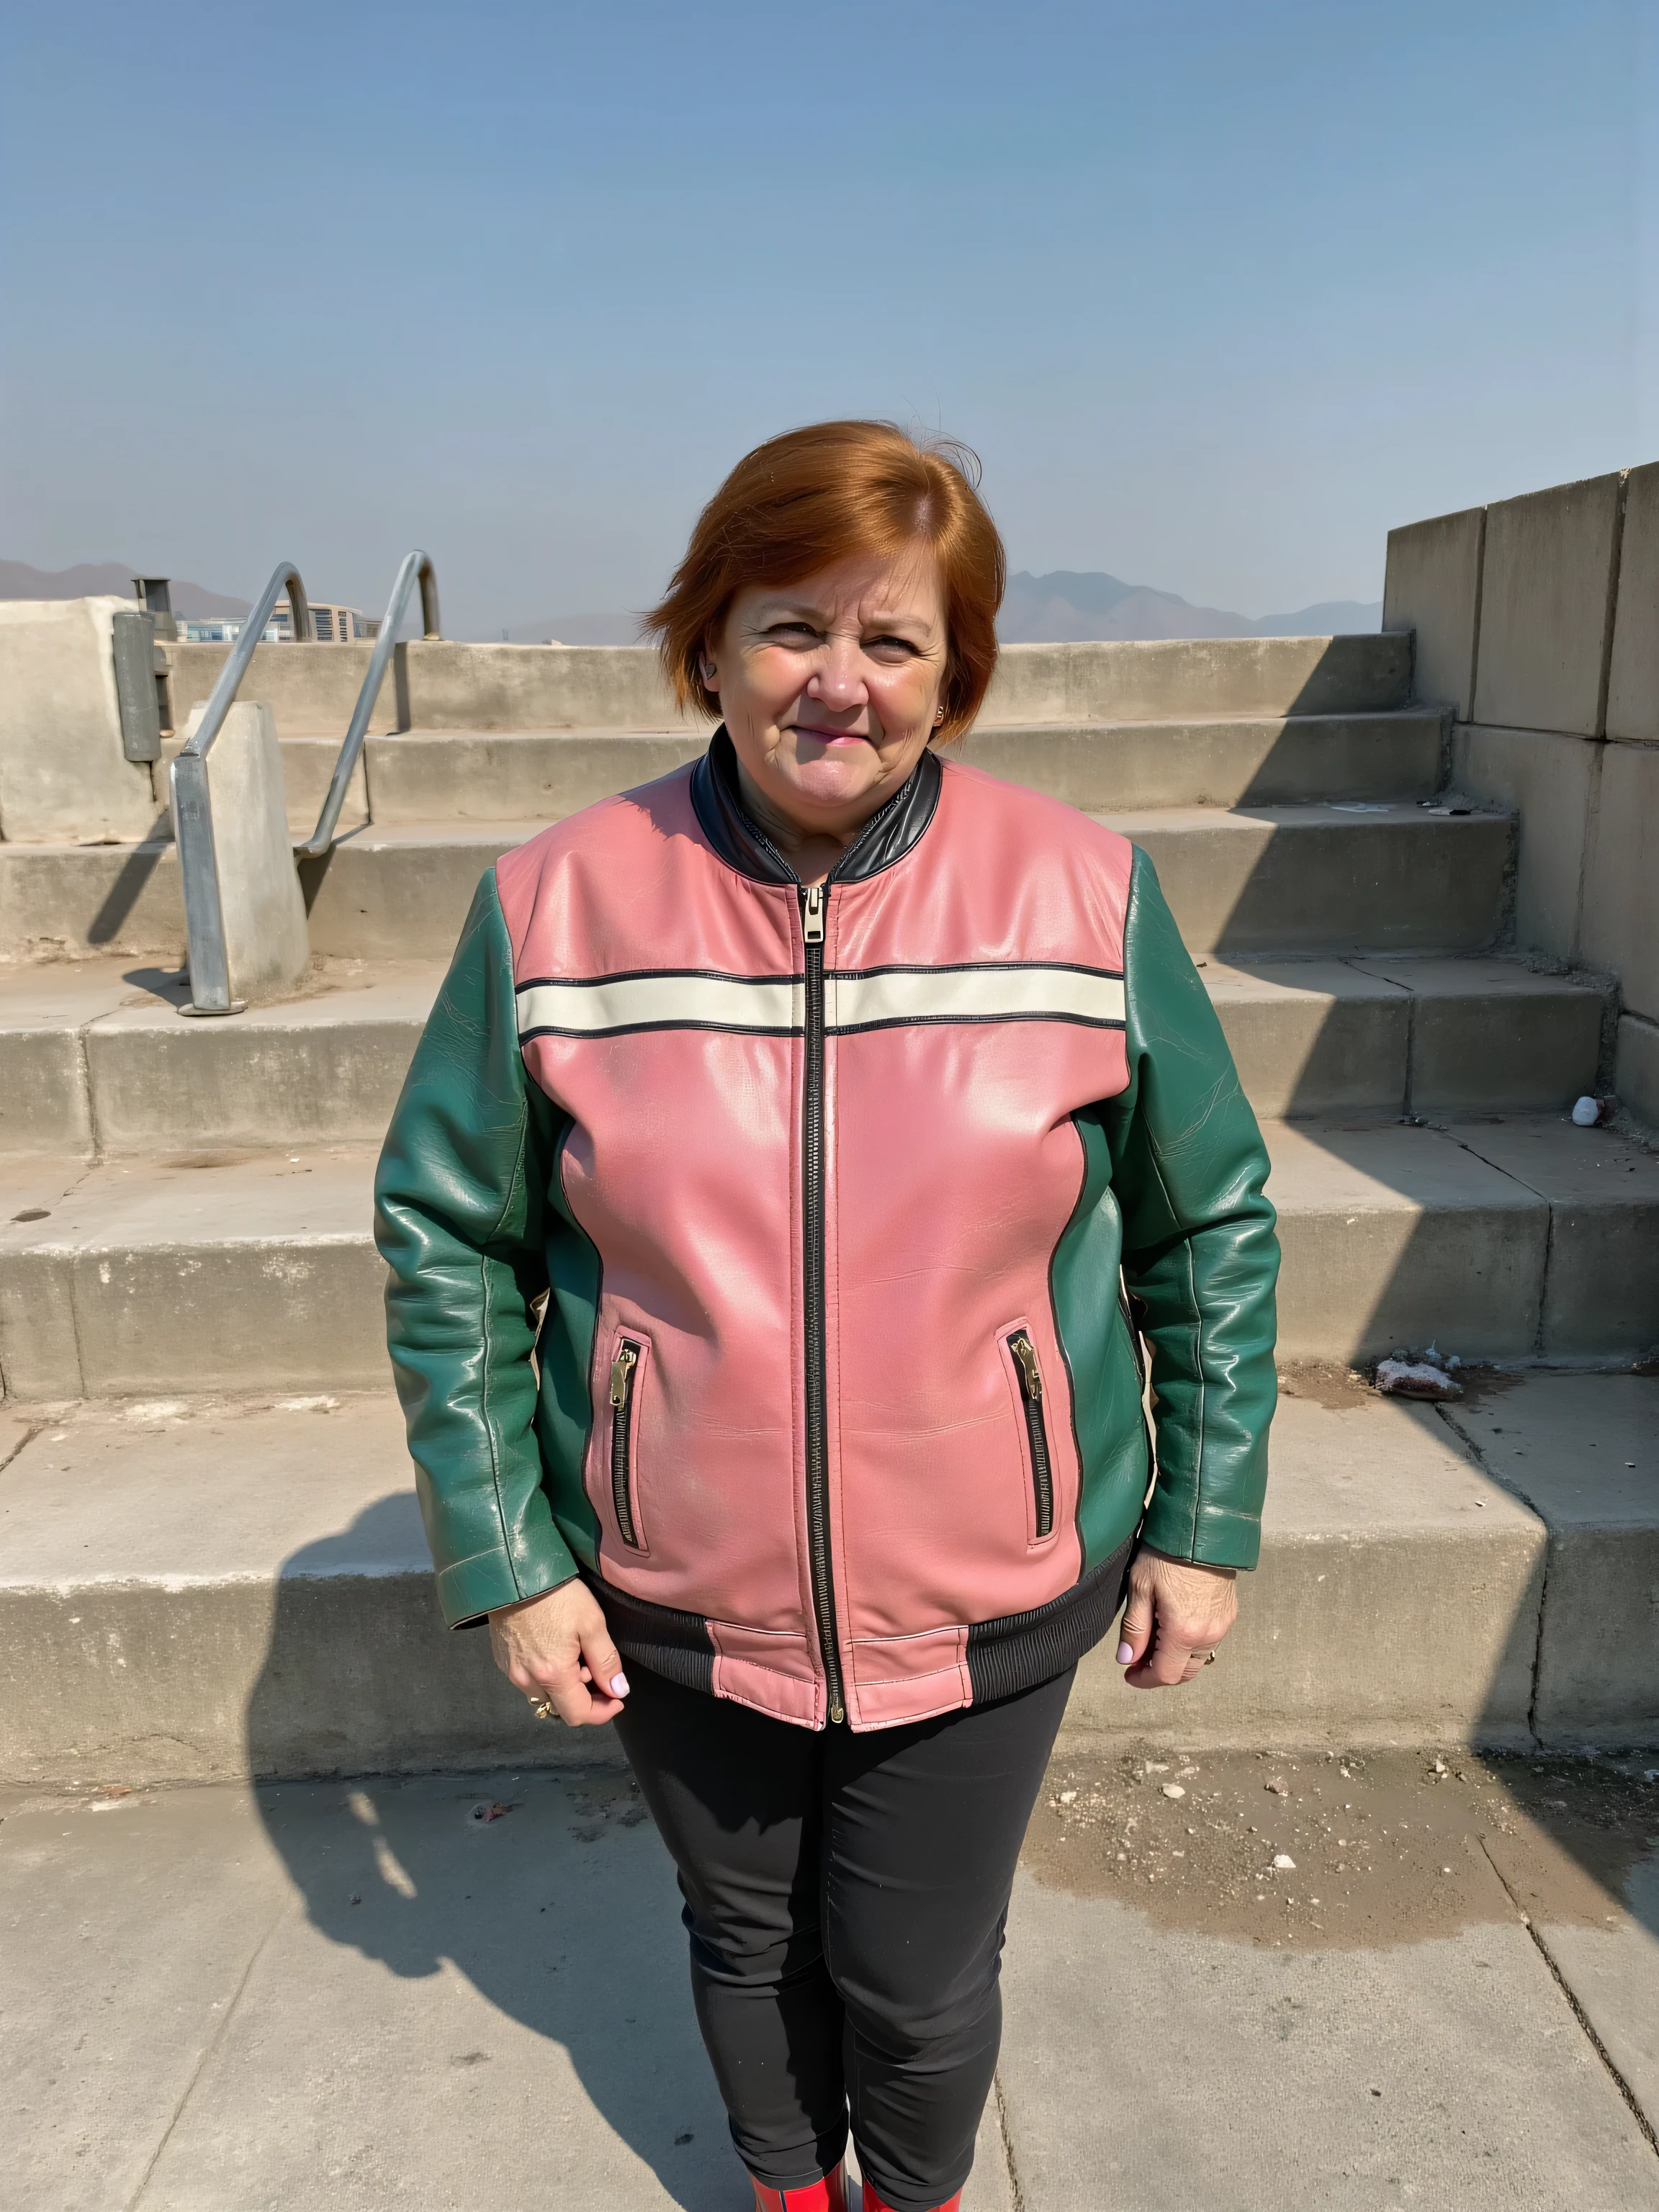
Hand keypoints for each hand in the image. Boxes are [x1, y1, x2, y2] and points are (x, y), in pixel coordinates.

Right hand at [489, 1581, 630, 1725]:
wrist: (516, 1573)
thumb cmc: (558, 1595)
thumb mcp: (592, 1623)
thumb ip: (606, 1662)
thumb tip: (618, 1691)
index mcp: (552, 1675)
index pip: (578, 1715)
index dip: (602, 1712)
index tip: (617, 1698)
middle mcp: (527, 1680)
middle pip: (560, 1708)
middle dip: (583, 1697)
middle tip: (594, 1668)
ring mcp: (511, 1671)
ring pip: (543, 1695)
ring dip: (563, 1687)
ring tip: (573, 1654)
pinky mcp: (502, 1659)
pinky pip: (527, 1680)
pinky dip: (545, 1675)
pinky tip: (553, 1650)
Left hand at [1116, 1552, 1236, 1687]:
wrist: (1202, 1528)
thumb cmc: (1168, 1553)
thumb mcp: (1140, 1587)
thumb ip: (1133, 1628)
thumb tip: (1127, 1659)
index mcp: (1184, 1632)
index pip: (1165, 1675)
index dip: (1144, 1680)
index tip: (1129, 1674)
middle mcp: (1208, 1635)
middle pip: (1185, 1673)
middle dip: (1160, 1672)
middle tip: (1139, 1659)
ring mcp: (1222, 1625)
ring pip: (1197, 1659)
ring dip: (1176, 1658)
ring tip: (1154, 1638)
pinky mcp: (1229, 1614)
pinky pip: (1209, 1641)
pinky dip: (1190, 1644)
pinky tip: (1173, 1626)